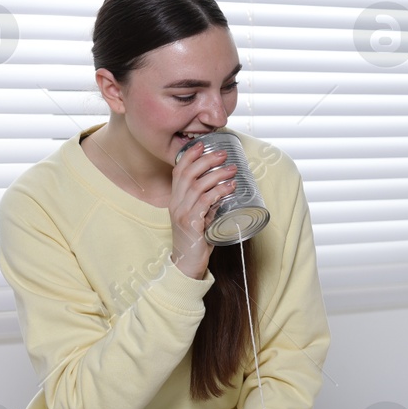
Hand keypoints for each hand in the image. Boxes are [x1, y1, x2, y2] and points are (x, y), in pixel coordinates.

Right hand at [169, 140, 235, 278]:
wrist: (187, 264)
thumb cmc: (197, 240)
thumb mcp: (201, 217)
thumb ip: (208, 204)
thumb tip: (225, 188)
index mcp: (175, 200)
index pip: (178, 172)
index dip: (189, 156)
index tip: (202, 144)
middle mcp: (175, 204)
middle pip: (188, 175)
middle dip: (206, 161)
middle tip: (223, 154)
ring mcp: (182, 214)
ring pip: (197, 186)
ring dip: (217, 175)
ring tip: (232, 169)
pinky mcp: (191, 224)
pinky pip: (205, 203)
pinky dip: (218, 192)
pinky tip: (230, 188)